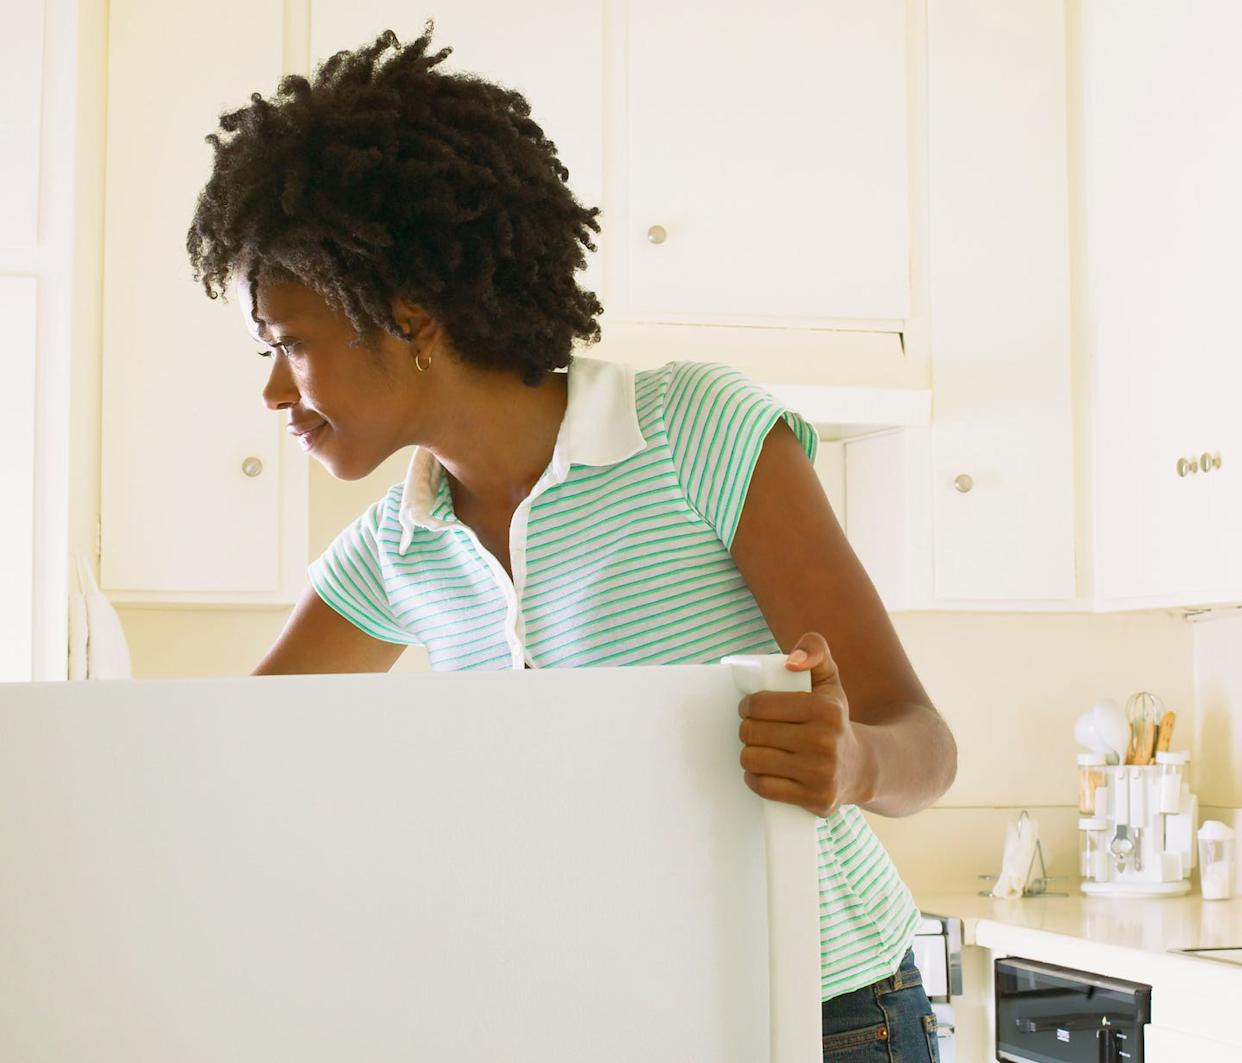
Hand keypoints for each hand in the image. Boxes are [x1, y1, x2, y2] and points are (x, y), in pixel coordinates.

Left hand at [736, 632, 875, 818]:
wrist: (861, 766)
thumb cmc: (833, 718)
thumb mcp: (829, 679)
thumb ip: (814, 650)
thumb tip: (792, 662)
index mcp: (826, 709)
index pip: (760, 705)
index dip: (747, 706)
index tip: (750, 709)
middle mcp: (825, 742)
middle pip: (752, 733)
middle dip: (747, 730)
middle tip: (754, 730)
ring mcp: (821, 774)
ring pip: (753, 760)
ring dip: (749, 754)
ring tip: (759, 749)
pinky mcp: (815, 800)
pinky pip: (764, 787)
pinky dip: (755, 779)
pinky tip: (763, 771)